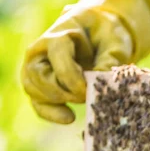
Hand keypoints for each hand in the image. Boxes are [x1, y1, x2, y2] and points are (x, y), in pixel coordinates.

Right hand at [21, 0, 149, 123]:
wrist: (100, 33)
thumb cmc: (107, 35)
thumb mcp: (114, 42)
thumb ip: (109, 60)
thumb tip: (102, 81)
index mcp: (57, 36)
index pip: (58, 59)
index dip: (72, 78)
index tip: (90, 90)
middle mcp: (40, 52)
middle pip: (40, 76)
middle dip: (64, 92)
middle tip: (87, 98)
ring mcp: (37, 68)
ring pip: (34, 90)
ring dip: (57, 102)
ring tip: (82, 104)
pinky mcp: (41, 85)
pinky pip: (38, 103)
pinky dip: (51, 113)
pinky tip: (69, 118)